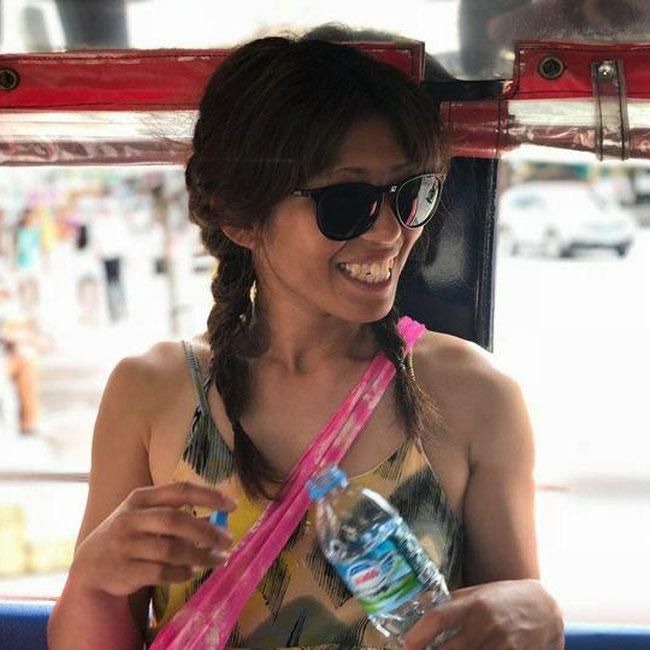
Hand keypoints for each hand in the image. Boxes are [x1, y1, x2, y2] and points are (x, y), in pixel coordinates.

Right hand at [70, 482, 236, 596]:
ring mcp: (126, 546)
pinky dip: (182, 572)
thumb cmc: (128, 534)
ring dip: (201, 556)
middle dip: (207, 531)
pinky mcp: (125, 571)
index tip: (232, 505)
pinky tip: (192, 571)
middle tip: (228, 540)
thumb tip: (217, 520)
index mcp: (140, 498)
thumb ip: (173, 512)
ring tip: (218, 559)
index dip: (208, 496)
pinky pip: (162, 572)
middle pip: (177, 521)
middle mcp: (131, 519)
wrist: (90, 564)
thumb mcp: (143, 514)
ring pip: (172, 550)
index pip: (179, 490)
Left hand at [402, 579, 563, 649]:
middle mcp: (485, 625)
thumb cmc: (503, 598)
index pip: (439, 617)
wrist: (545, 608)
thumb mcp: (476, 593)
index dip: (419, 634)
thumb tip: (417, 607)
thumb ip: (449, 603)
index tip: (406, 644)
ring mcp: (501, 646)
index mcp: (473, 604)